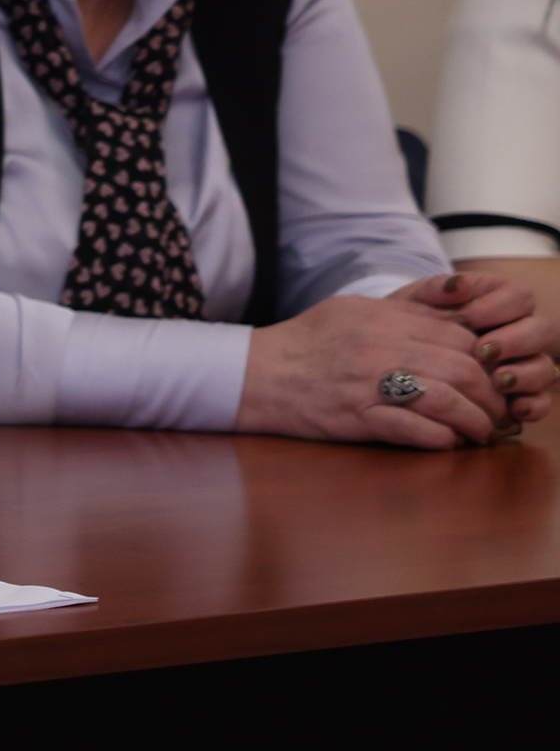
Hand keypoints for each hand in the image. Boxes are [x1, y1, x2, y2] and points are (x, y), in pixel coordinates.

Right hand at [234, 293, 516, 447]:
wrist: (256, 375)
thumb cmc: (306, 343)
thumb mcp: (353, 308)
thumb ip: (405, 309)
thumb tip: (457, 316)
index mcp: (381, 319)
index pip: (459, 337)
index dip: (485, 359)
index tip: (490, 376)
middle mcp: (378, 348)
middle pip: (462, 368)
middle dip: (489, 394)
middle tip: (495, 409)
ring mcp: (367, 384)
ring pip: (446, 400)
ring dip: (474, 421)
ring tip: (481, 431)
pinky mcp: (355, 418)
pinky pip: (414, 430)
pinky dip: (441, 438)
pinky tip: (448, 441)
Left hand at [396, 271, 551, 433]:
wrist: (394, 355)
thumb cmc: (412, 322)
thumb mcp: (416, 302)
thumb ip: (436, 289)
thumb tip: (458, 284)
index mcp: (500, 301)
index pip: (520, 296)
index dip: (497, 307)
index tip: (464, 319)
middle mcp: (521, 332)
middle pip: (542, 331)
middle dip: (516, 341)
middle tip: (483, 352)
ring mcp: (526, 364)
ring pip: (546, 368)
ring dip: (526, 375)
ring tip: (497, 382)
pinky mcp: (522, 395)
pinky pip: (541, 401)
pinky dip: (532, 406)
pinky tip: (513, 409)